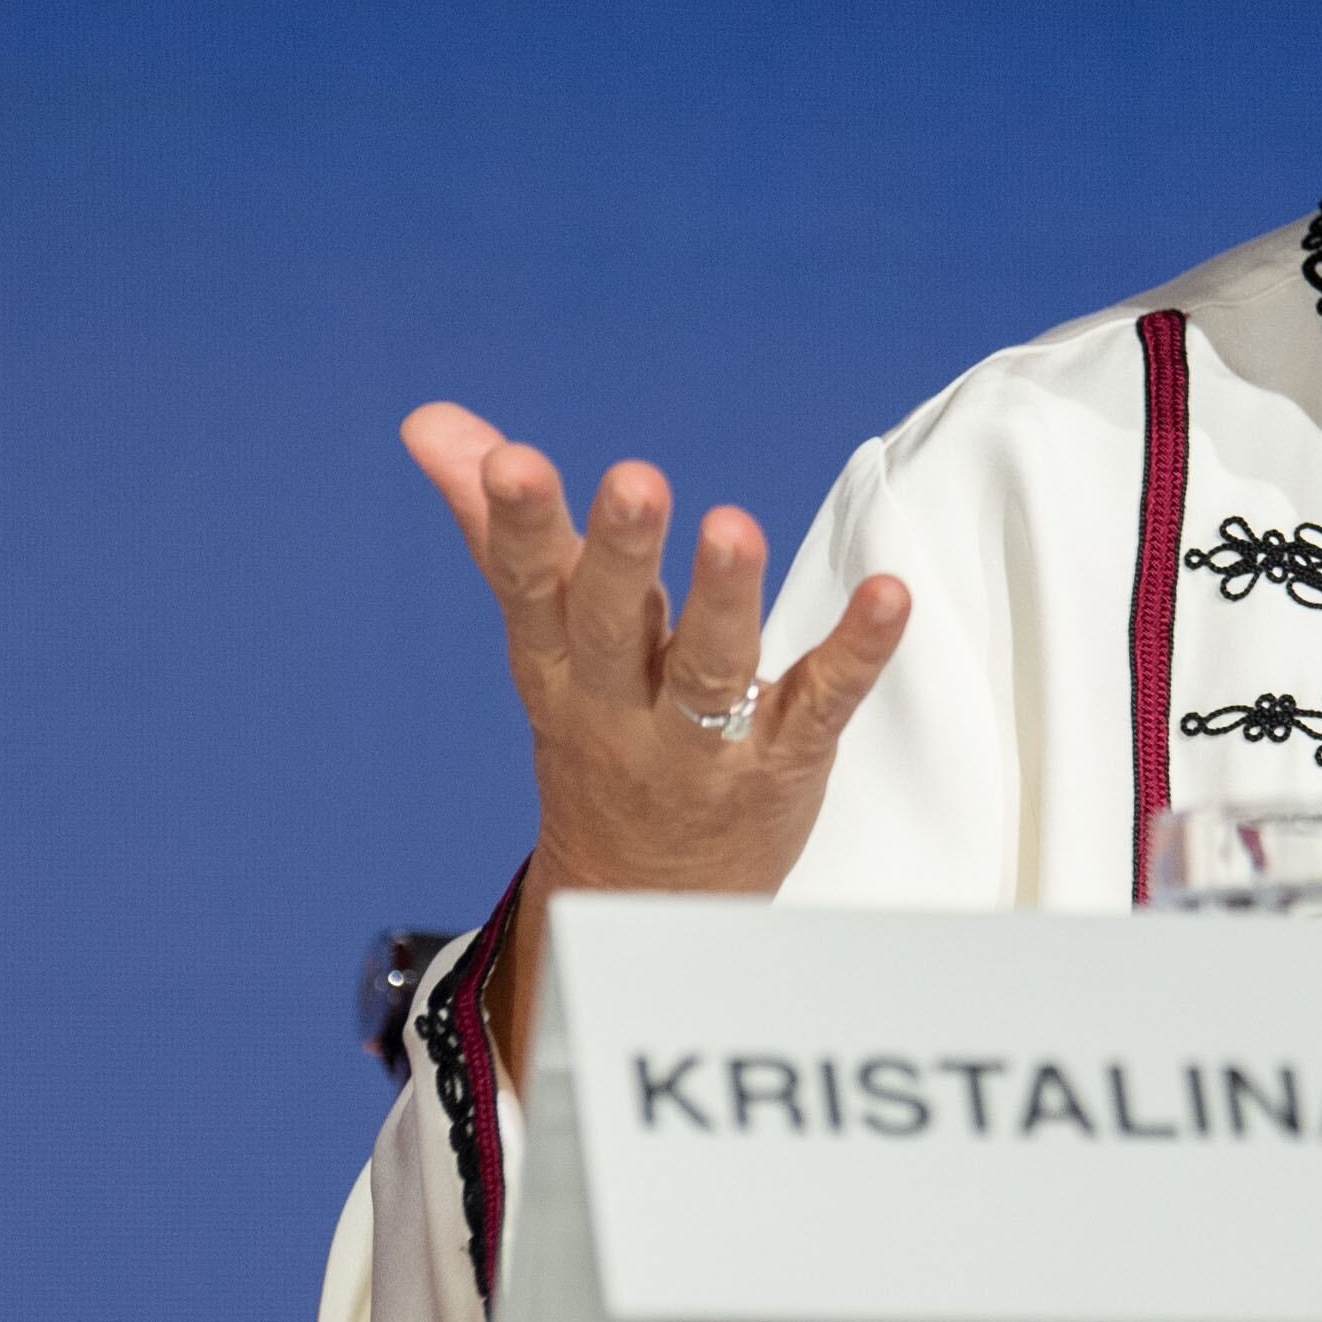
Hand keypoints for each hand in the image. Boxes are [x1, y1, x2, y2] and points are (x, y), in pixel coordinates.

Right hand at [401, 401, 909, 931]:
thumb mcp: (544, 641)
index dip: (518, 527)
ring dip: (726, 598)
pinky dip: (857, 651)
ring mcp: (702, 745)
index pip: (531, 590)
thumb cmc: (597, 735)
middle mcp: (619, 708)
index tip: (513, 460)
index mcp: (557, 667)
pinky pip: (822, 705)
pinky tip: (889, 595)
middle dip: (621, 553)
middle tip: (634, 477)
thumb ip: (503, 530)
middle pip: (613, 626)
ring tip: (734, 527)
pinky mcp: (783, 764)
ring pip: (711, 672)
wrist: (643, 899)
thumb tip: (432, 422)